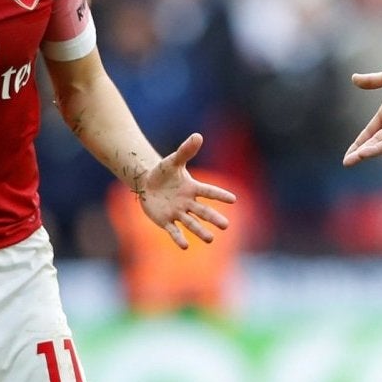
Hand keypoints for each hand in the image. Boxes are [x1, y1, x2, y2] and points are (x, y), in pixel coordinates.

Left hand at [132, 133, 236, 248]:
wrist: (147, 183)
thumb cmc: (163, 172)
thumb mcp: (173, 161)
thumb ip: (186, 151)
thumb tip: (198, 135)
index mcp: (192, 187)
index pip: (209, 191)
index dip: (220, 195)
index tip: (234, 199)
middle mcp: (188, 202)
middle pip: (203, 211)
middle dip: (214, 218)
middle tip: (226, 225)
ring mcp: (177, 212)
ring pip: (191, 223)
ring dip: (200, 231)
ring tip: (211, 239)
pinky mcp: (165, 221)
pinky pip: (173, 231)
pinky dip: (179, 238)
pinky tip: (185, 246)